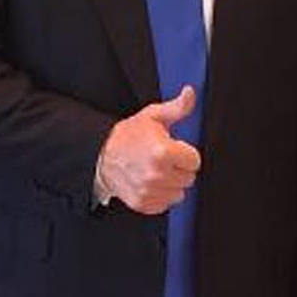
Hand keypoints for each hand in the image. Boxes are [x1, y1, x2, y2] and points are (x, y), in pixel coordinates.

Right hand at [97, 86, 200, 214]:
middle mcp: (157, 174)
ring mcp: (149, 191)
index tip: (174, 149)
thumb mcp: (153, 116)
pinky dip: (161, 195)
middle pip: (189, 178)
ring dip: (172, 183)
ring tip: (157, 171)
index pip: (195, 161)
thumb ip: (177, 107)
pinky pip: (165, 204)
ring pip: (179, 193)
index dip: (186, 153)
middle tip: (165, 159)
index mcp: (163, 152)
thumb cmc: (129, 134)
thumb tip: (190, 92)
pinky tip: (151, 182)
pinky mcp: (142, 203)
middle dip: (180, 168)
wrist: (102, 153)